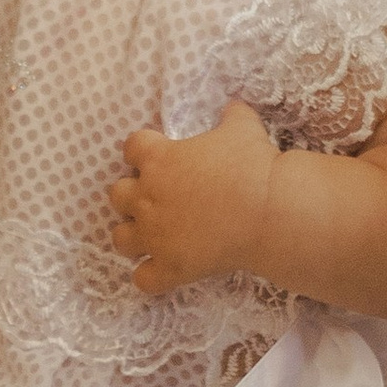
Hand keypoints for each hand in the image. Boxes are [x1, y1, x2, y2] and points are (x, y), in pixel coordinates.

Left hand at [110, 104, 279, 296]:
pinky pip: (143, 279)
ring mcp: (155, 235)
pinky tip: (165, 271)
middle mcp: (147, 196)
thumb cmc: (253, 164)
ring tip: (152, 237)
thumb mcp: (242, 127)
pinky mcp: (170, 266)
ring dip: (133, 236)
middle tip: (156, 198)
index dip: (143, 151)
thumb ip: (231, 115)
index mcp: (159, 159)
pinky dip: (151, 277)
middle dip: (132, 196)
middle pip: (116, 195)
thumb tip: (233, 106)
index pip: (132, 147)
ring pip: (121, 239)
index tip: (157, 156)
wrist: (269, 210)